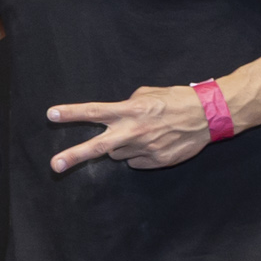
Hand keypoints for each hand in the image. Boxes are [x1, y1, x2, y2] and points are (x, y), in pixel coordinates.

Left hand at [46, 85, 213, 172]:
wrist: (209, 115)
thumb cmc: (177, 99)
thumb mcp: (149, 93)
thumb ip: (127, 104)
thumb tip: (116, 115)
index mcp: (130, 110)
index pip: (95, 112)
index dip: (72, 113)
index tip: (51, 115)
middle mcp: (133, 131)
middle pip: (97, 147)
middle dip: (73, 156)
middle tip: (54, 166)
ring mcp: (144, 149)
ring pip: (118, 153)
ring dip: (122, 145)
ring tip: (143, 133)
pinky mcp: (156, 161)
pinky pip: (136, 161)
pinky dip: (140, 154)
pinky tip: (154, 143)